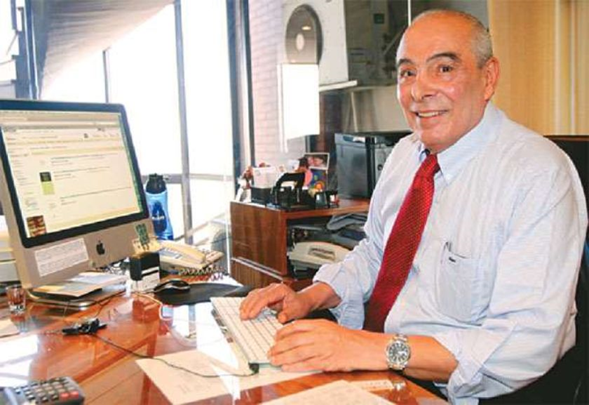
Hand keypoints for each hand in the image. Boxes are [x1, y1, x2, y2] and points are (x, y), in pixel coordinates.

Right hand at [239, 283, 312, 322]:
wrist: (302, 301)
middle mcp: (273, 288)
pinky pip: (254, 296)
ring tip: (241, 314)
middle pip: (257, 295)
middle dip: (249, 306)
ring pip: (254, 295)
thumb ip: (288, 314)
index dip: (257, 306)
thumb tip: (280, 318)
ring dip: (246, 304)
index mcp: (280, 290)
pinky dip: (248, 302)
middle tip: (243, 316)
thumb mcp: (296, 311)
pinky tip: (243, 308)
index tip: (251, 315)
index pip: (265, 297)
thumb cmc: (299, 305)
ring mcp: (268, 290)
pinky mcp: (265, 294)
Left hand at [269, 319, 385, 371]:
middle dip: (279, 346)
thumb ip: (313, 329)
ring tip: (273, 360)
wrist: (364, 348)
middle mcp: (320, 335)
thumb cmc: (347, 338)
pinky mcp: (326, 361)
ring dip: (283, 357)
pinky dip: (294, 366)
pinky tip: (286, 367)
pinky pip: (307, 364)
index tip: (275, 338)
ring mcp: (323, 348)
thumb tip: (295, 334)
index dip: (282, 333)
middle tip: (270, 351)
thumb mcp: (329, 327)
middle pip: (293, 340)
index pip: (296, 326)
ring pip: (297, 352)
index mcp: (320, 324)